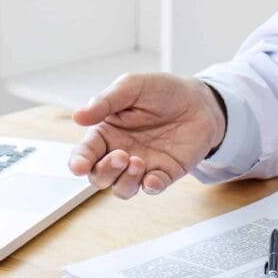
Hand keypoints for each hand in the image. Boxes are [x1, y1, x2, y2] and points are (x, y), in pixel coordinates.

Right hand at [69, 73, 226, 198]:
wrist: (199, 101)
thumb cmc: (162, 92)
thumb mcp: (132, 87)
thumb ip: (106, 101)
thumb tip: (78, 116)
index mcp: (106, 133)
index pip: (85, 153)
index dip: (79, 162)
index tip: (80, 167)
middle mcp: (120, 153)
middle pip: (99, 177)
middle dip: (105, 172)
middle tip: (122, 155)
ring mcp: (142, 166)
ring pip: (122, 190)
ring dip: (125, 181)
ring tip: (137, 161)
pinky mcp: (164, 173)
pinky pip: (152, 189)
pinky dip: (150, 187)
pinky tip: (153, 178)